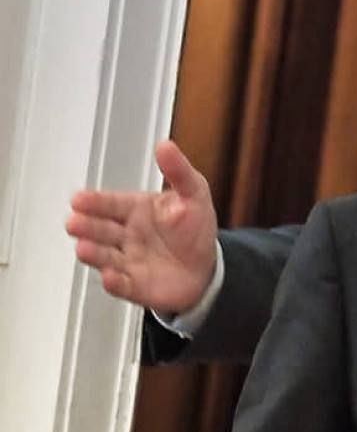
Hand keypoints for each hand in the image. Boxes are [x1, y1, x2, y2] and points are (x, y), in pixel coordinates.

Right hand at [66, 141, 217, 314]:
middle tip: (74, 221)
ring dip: (93, 253)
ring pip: (105, 256)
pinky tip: (110, 276)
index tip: (79, 199)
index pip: (111, 203)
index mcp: (136, 210)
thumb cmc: (195, 229)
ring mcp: (128, 260)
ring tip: (84, 247)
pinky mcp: (135, 285)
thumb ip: (178, 171)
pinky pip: (122, 284)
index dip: (94, 202)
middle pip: (101, 229)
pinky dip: (114, 282)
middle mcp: (126, 235)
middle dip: (86, 225)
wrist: (207, 267)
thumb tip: (165, 145)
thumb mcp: (194, 193)